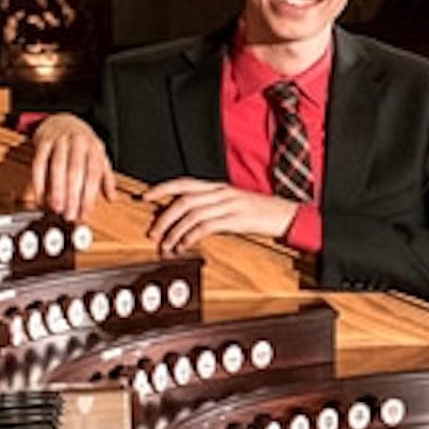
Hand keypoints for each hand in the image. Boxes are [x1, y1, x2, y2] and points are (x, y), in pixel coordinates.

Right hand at [31, 113, 115, 220]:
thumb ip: (106, 176)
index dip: (89, 195)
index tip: (85, 211)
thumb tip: (112, 197)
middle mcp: (78, 142)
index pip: (93, 173)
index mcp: (94, 147)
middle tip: (70, 214)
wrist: (63, 119)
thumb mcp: (99, 154)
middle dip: (72, 195)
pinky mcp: (43, 141)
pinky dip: (38, 181)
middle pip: (75, 170)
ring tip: (56, 207)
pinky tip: (40, 196)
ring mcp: (59, 140)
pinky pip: (39, 162)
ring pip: (57, 166)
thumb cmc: (82, 142)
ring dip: (56, 189)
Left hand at [142, 177, 298, 254]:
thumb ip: (211, 206)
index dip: (162, 188)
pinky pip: (206, 226)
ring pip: (192, 213)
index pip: (184, 183)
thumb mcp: (232, 204)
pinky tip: (185, 245)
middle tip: (153, 231)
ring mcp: (228, 205)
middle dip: (164, 216)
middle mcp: (220, 192)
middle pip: (183, 199)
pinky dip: (191, 236)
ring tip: (166, 244)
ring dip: (175, 230)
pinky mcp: (235, 219)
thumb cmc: (258, 211)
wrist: (284, 214)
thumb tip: (186, 218)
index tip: (145, 196)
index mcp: (217, 187)